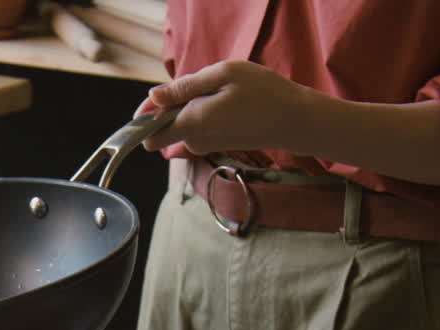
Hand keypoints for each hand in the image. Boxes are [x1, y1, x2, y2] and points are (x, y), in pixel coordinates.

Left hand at [136, 60, 310, 155]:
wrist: (294, 121)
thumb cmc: (263, 92)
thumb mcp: (223, 75)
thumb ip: (185, 87)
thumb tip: (153, 96)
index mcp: (191, 122)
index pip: (149, 130)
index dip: (145, 114)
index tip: (156, 99)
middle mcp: (193, 139)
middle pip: (162, 129)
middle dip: (168, 109)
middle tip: (196, 89)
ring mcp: (205, 145)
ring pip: (181, 125)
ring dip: (191, 107)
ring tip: (220, 93)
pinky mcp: (216, 144)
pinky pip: (197, 127)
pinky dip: (204, 114)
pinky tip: (226, 103)